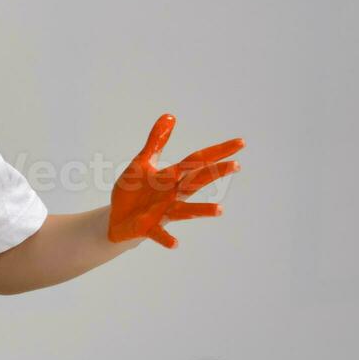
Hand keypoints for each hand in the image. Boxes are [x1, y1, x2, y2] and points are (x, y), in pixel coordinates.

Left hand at [109, 113, 242, 248]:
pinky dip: (167, 238)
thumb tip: (170, 115)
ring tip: (220, 210)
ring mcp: (162, 212)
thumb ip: (156, 141)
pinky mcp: (148, 227)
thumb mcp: (143, 162)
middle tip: (236, 165)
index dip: (217, 151)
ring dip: (202, 210)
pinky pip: (159, 234)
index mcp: (172, 177)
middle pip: (196, 182)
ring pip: (185, 210)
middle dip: (214, 173)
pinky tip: (176, 244)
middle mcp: (172, 195)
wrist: (117, 218)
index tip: (241, 143)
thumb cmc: (134, 190)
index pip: (197, 161)